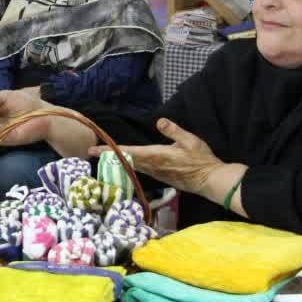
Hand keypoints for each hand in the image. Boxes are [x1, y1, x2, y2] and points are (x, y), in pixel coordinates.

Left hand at [103, 118, 224, 195]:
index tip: (94, 150)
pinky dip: (129, 165)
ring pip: (132, 166)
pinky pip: (140, 169)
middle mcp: (152, 166)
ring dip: (117, 161)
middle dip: (108, 156)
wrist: (209, 180)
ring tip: (105, 155)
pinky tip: (126, 162)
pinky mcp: (160, 177)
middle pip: (125, 160)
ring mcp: (155, 173)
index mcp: (155, 156)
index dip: (110, 151)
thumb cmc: (200, 160)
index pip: (128, 152)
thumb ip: (173, 131)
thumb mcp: (189, 140)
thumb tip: (159, 121)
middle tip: (91, 152)